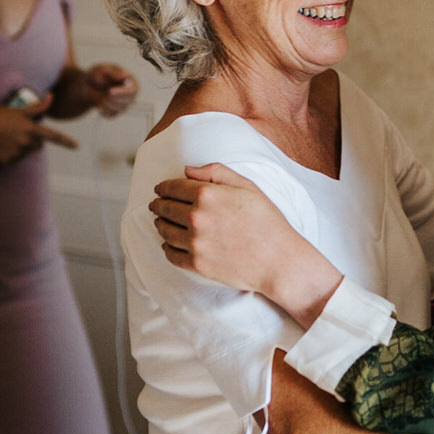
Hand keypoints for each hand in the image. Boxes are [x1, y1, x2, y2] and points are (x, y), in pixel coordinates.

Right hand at [0, 94, 78, 164]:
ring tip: (7, 137)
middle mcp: (26, 143)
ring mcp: (17, 153)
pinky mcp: (7, 162)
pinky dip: (11, 154)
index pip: (53, 136)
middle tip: (17, 131)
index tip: (77, 146)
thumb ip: (38, 107)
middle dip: (33, 139)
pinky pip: (15, 160)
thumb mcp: (19, 110)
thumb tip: (51, 96)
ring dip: (22, 147)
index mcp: (31, 129)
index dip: (66, 141)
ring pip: (27, 153)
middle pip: (39, 145)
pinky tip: (1, 145)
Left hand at [82, 63, 137, 117]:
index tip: (110, 91)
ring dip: (106, 103)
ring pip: (118, 109)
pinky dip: (103, 110)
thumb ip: (113, 73)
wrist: (89, 85)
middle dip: (112, 97)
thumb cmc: (98, 74)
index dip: (122, 92)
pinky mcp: (116, 112)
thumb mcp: (102, 70)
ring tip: (100, 95)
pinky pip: (110, 115)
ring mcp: (124, 104)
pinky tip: (99, 103)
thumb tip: (126, 75)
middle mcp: (130, 94)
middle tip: (104, 92)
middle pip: (126, 101)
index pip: (132, 90)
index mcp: (130, 82)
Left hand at [150, 163, 341, 323]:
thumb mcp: (247, 186)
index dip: (163, 187)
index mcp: (207, 195)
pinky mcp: (196, 264)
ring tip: (161, 222)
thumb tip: (187, 169)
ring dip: (160, 224)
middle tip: (156, 205)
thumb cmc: (267, 221)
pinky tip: (169, 244)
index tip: (159, 189)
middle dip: (158, 205)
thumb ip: (216, 172)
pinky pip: (170, 254)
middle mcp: (196, 218)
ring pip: (164, 231)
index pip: (172, 187)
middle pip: (164, 208)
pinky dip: (166, 247)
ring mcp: (194, 243)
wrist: (278, 260)